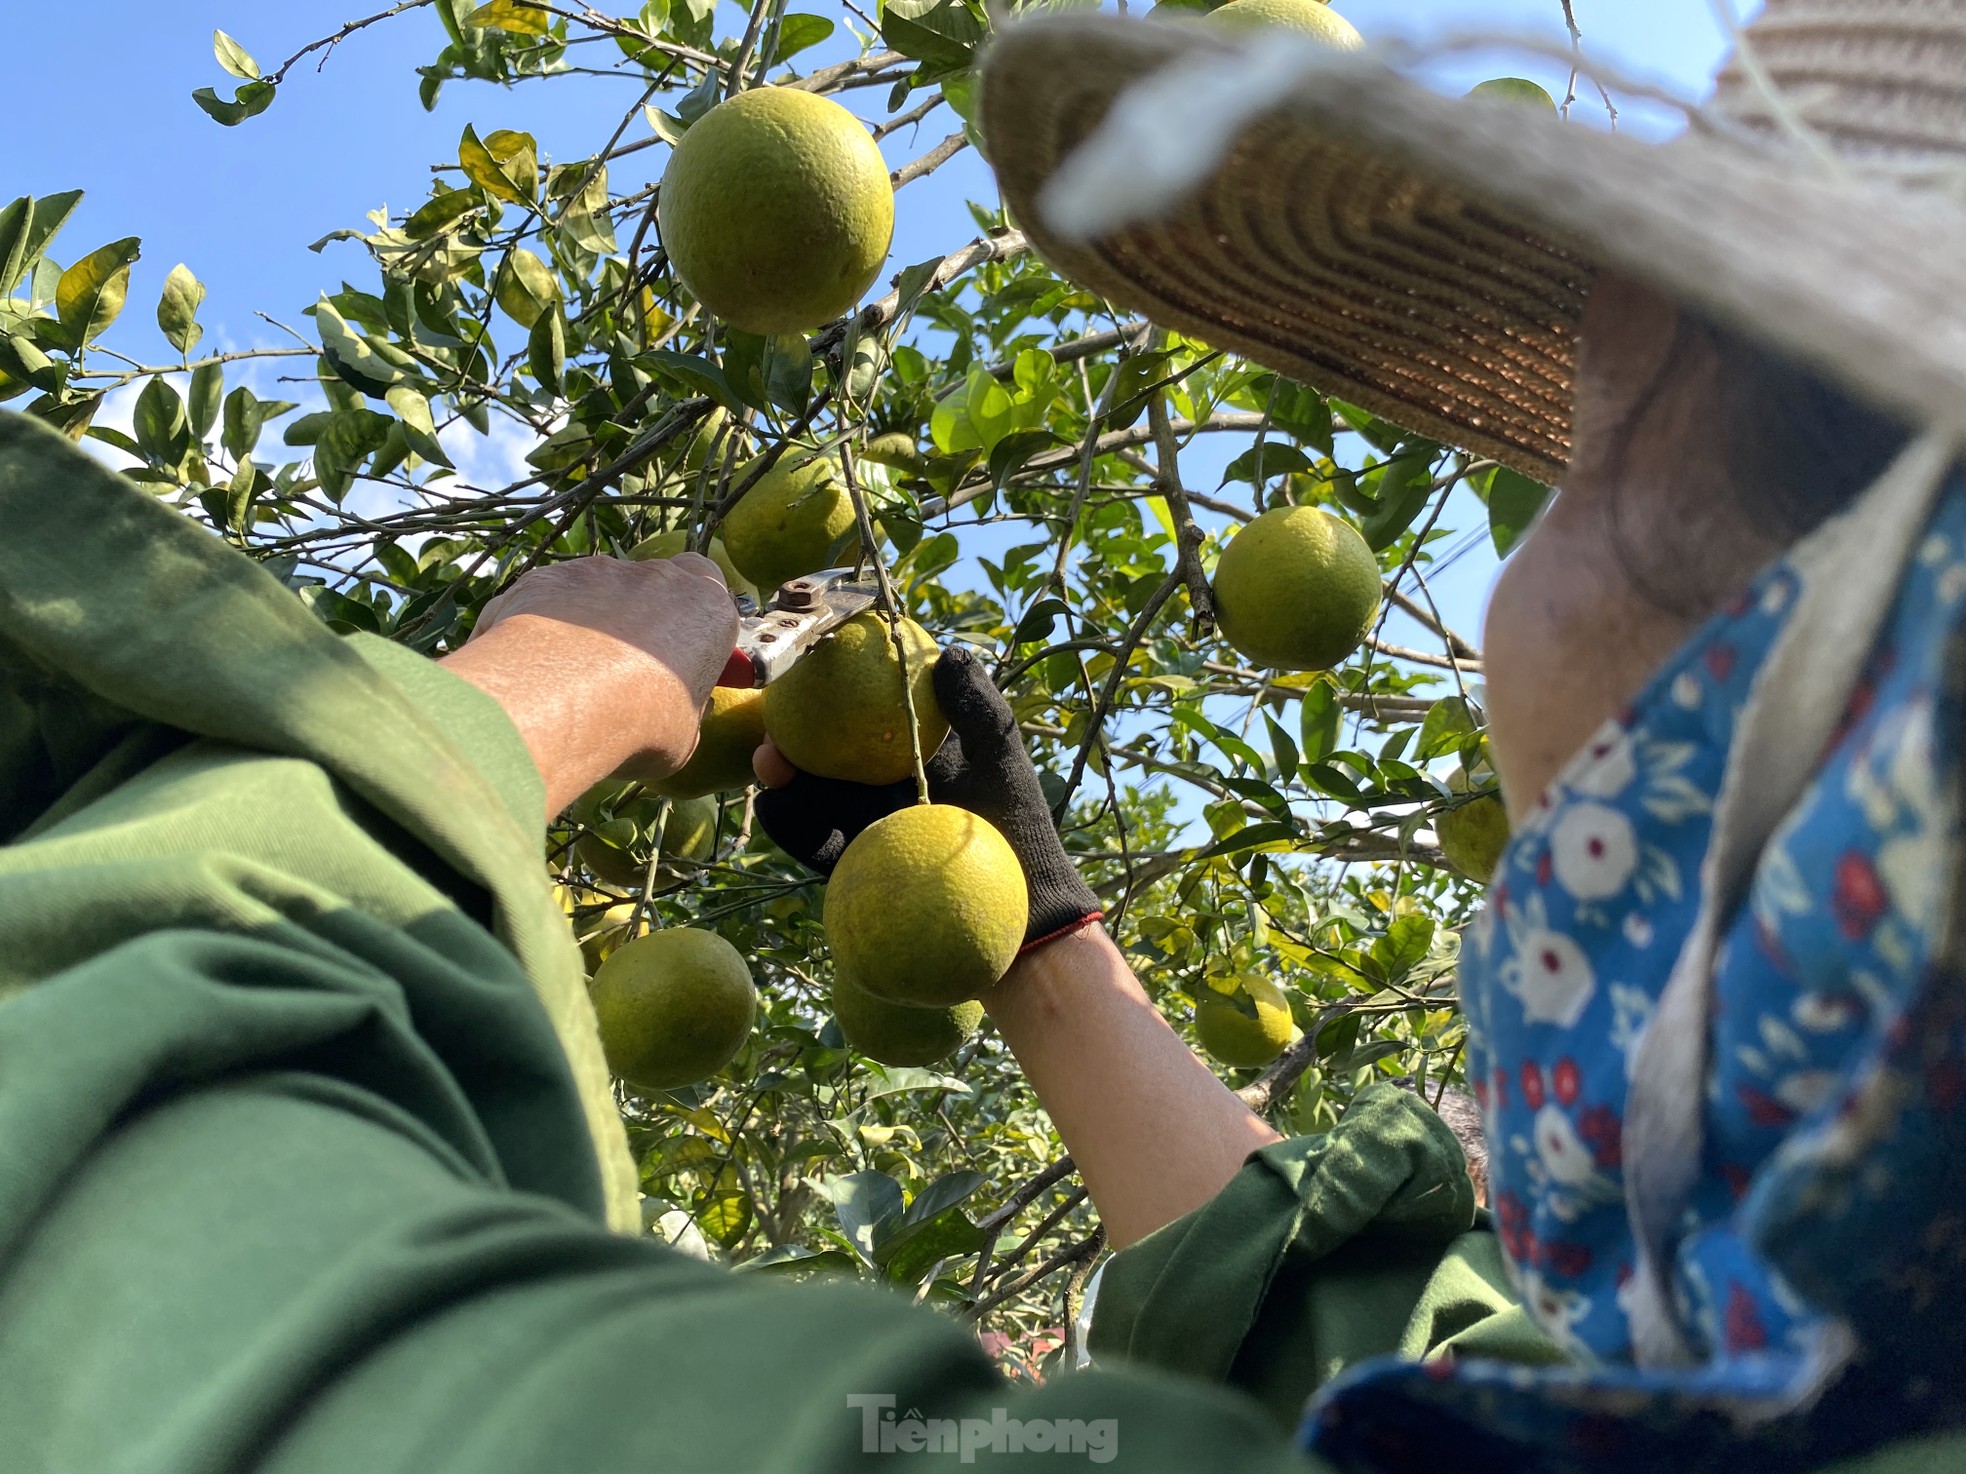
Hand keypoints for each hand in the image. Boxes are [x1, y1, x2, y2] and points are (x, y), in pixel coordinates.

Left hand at [440, 553, 738, 817]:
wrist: (560, 705)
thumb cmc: (639, 726)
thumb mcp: (682, 736)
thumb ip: (683, 707)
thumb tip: (673, 712)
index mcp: (707, 611)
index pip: (710, 585)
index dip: (691, 613)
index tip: (680, 645)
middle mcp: (659, 578)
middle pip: (656, 582)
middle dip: (644, 610)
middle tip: (627, 661)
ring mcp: (601, 571)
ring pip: (601, 586)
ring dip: (593, 616)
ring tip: (573, 668)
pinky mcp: (550, 575)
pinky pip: (553, 595)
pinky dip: (547, 620)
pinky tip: (538, 661)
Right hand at [754, 645, 1102, 950]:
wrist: (1025, 912)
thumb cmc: (1020, 831)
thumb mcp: (1002, 761)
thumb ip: (978, 710)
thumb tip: (949, 653)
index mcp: (908, 759)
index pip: (858, 722)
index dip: (825, 701)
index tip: (804, 682)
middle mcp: (881, 792)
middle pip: (822, 759)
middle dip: (789, 740)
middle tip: (775, 732)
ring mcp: (867, 833)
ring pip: (812, 800)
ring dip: (783, 783)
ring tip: (770, 769)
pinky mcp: (860, 875)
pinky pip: (820, 848)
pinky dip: (796, 830)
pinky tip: (779, 811)